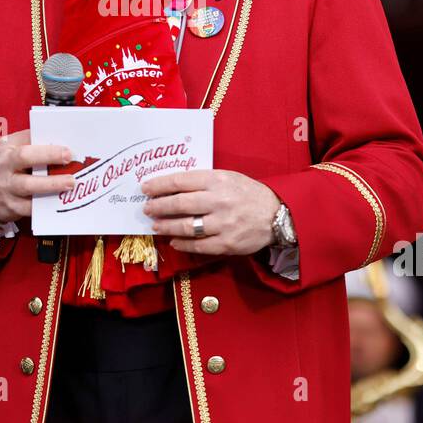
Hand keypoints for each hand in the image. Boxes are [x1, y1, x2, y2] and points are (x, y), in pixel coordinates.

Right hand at [0, 129, 75, 223]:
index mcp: (6, 153)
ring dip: (51, 188)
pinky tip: (59, 200)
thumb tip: (56, 137)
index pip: (26, 151)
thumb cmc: (1, 165)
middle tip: (72, 174)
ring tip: (70, 185)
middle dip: (49, 167)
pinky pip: (30, 208)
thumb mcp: (9, 146)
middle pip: (27, 173)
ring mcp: (7, 191)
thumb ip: (29, 140)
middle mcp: (4, 171)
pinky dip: (45, 205)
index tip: (67, 153)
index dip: (48, 152)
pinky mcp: (11, 208)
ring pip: (29, 191)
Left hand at [140, 169, 281, 255]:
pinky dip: (182, 244)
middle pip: (179, 204)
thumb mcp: (228, 177)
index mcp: (217, 180)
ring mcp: (223, 223)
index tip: (145, 188)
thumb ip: (202, 181)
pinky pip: (198, 245)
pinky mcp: (227, 243)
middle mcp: (219, 201)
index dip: (159, 185)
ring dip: (166, 227)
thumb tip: (171, 187)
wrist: (277, 214)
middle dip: (158, 207)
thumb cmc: (248, 193)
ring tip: (156, 226)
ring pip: (185, 226)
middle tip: (147, 209)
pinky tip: (173, 241)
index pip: (180, 181)